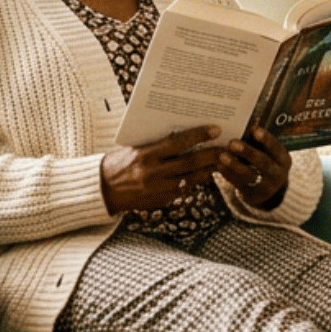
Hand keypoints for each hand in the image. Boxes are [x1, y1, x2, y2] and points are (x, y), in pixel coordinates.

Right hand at [100, 125, 222, 212]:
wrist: (102, 190)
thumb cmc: (117, 162)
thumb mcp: (134, 147)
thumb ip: (157, 143)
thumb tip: (183, 134)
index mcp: (144, 155)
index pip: (178, 143)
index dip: (199, 136)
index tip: (216, 130)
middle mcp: (153, 173)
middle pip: (190, 163)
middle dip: (212, 154)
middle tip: (228, 147)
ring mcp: (159, 190)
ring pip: (192, 178)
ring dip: (209, 169)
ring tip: (224, 160)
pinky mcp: (162, 201)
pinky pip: (184, 189)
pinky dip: (195, 180)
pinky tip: (205, 173)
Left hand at [221, 125, 291, 209]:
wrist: (267, 190)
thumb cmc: (265, 160)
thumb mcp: (267, 151)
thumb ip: (259, 139)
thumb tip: (253, 119)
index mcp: (283, 159)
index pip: (277, 148)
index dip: (267, 140)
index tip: (255, 130)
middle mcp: (278, 174)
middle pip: (263, 163)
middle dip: (248, 152)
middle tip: (232, 143)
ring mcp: (266, 187)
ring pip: (250, 175)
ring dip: (234, 165)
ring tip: (222, 155)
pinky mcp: (253, 196)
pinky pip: (239, 184)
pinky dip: (228, 174)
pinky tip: (218, 165)